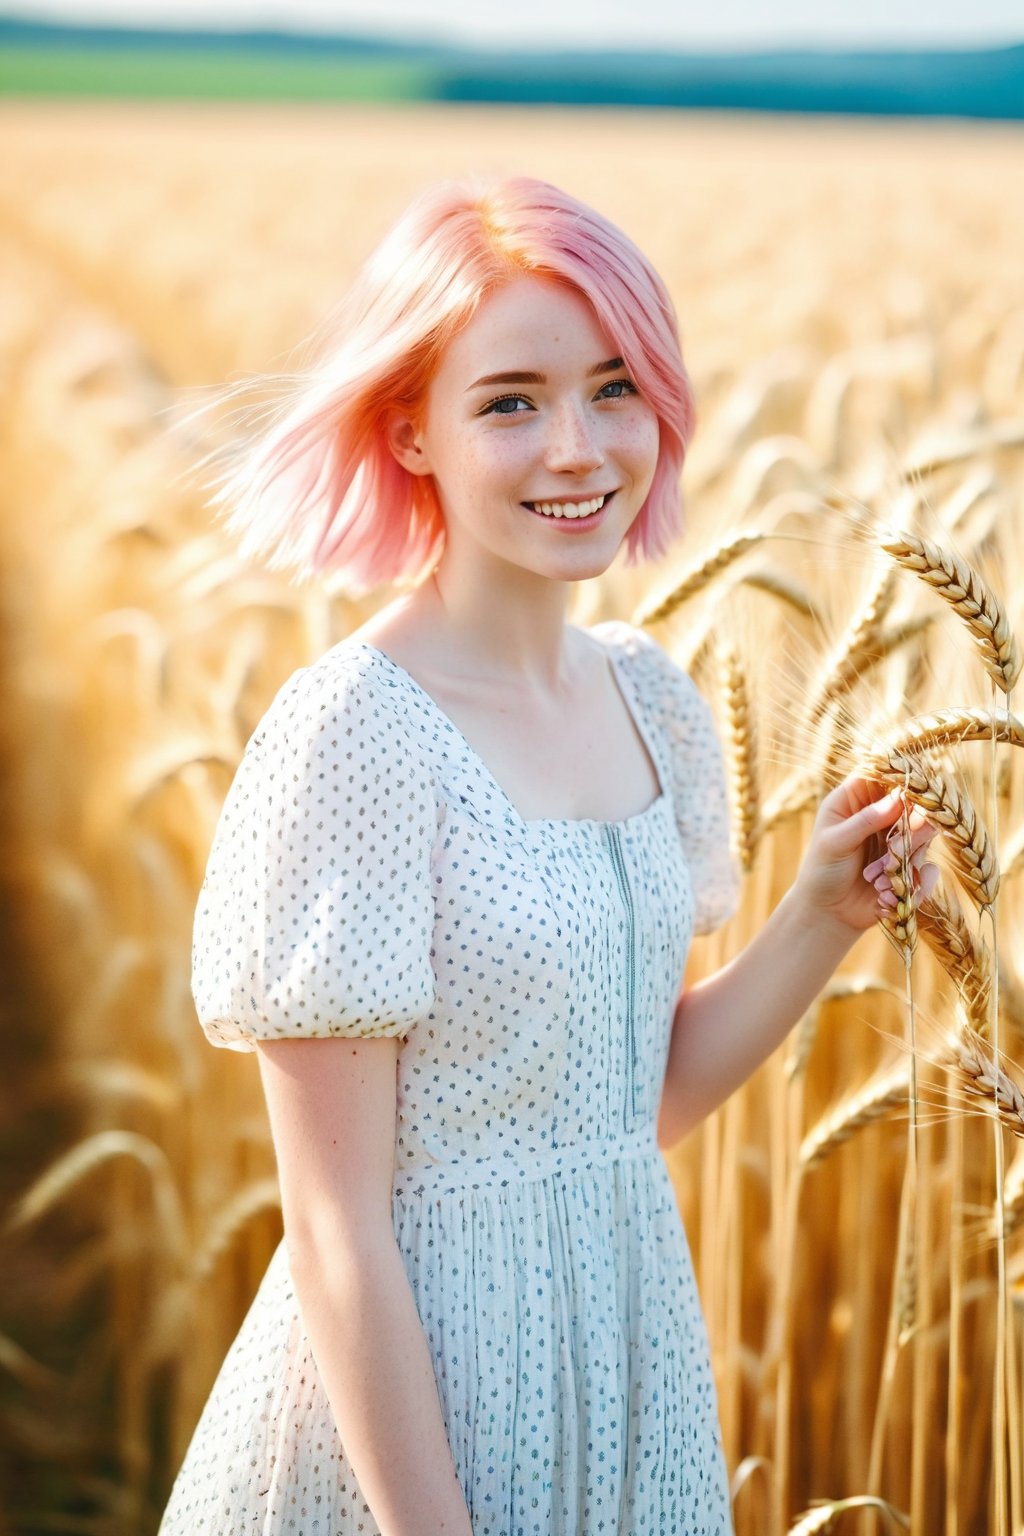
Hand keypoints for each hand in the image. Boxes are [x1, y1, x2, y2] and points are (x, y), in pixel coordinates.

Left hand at [790, 775, 939, 935]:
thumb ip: (864, 821)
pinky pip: (927, 866)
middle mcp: (880, 815)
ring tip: (889, 869)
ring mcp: (897, 839)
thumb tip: (897, 798)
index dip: (897, 773)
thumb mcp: (835, 843)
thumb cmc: (821, 871)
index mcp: (854, 800)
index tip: (911, 784)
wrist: (828, 912)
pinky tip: (891, 891)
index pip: (880, 773)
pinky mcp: (909, 864)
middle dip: (914, 819)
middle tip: (901, 841)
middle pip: (912, 801)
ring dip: (912, 850)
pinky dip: (917, 879)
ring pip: (925, 832)